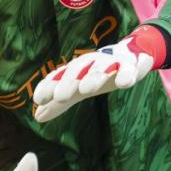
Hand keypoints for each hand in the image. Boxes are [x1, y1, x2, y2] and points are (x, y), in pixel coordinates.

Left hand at [33, 25, 165, 122]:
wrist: (131, 54)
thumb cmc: (98, 74)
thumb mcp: (78, 89)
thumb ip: (59, 103)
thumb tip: (37, 117)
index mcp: (77, 69)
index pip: (60, 76)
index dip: (49, 86)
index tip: (39, 99)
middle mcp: (92, 63)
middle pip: (79, 70)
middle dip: (69, 81)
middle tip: (60, 96)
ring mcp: (112, 62)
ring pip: (102, 68)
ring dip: (94, 76)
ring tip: (87, 88)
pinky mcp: (132, 64)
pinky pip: (130, 69)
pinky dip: (127, 74)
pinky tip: (124, 82)